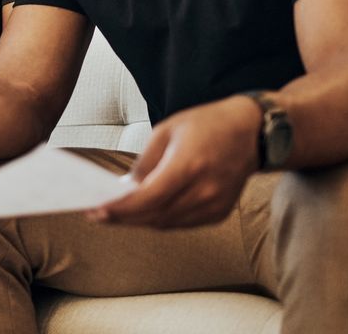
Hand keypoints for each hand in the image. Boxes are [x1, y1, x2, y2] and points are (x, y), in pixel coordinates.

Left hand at [90, 95, 262, 228]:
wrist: (252, 133)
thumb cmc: (206, 125)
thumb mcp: (167, 131)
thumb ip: (144, 163)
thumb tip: (123, 189)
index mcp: (189, 165)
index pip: (148, 198)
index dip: (120, 208)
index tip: (95, 211)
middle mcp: (204, 190)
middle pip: (154, 216)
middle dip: (122, 218)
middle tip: (95, 214)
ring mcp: (214, 205)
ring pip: (166, 223)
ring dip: (138, 221)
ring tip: (113, 214)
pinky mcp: (219, 213)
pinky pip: (181, 223)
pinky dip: (159, 219)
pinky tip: (142, 212)